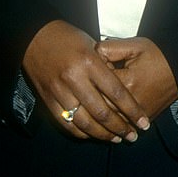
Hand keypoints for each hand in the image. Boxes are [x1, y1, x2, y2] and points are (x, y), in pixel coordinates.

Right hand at [22, 19, 149, 141]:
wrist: (34, 37)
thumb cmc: (68, 37)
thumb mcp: (92, 44)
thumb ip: (106, 65)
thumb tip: (119, 87)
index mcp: (89, 62)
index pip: (116, 91)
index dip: (132, 109)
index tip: (143, 121)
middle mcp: (74, 78)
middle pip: (102, 111)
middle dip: (120, 127)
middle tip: (132, 136)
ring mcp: (59, 91)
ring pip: (84, 122)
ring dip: (102, 134)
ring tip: (116, 139)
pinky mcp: (47, 100)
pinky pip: (66, 123)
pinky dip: (82, 132)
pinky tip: (93, 135)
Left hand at [95, 37, 177, 120]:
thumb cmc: (158, 55)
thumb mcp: (134, 45)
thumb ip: (110, 48)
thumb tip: (92, 55)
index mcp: (127, 81)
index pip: (97, 84)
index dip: (90, 78)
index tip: (91, 73)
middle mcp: (132, 101)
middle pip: (100, 107)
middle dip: (90, 101)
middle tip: (85, 93)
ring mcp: (139, 113)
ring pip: (111, 123)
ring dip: (98, 120)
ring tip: (87, 114)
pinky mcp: (145, 118)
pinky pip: (124, 127)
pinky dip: (113, 127)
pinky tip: (105, 125)